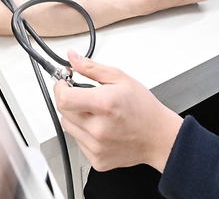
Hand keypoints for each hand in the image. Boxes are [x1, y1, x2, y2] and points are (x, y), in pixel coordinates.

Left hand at [54, 50, 183, 171]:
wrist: (158, 137)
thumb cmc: (143, 109)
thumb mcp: (120, 78)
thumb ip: (92, 68)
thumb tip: (73, 58)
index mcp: (104, 105)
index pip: (64, 99)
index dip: (60, 88)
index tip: (64, 84)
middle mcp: (98, 129)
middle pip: (63, 111)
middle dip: (68, 100)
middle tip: (82, 96)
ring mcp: (97, 147)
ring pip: (68, 127)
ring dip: (75, 117)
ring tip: (95, 113)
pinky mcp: (97, 160)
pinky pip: (78, 142)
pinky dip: (84, 133)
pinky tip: (100, 128)